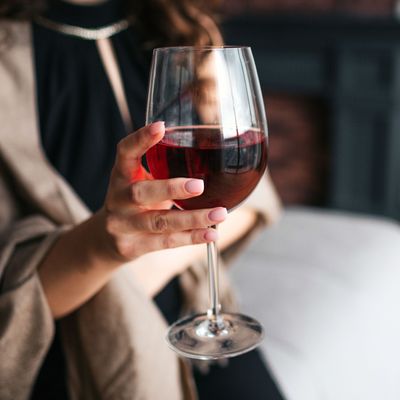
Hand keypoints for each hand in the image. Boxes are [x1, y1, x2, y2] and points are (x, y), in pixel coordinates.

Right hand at [97, 121, 227, 261]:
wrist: (107, 239)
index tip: (161, 127)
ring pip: (159, 221)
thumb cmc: (135, 203)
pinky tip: (211, 233)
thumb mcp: (140, 182)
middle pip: (141, 193)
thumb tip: (213, 157)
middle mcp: (118, 198)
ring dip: (192, 219)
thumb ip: (163, 171)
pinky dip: (190, 238)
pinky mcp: (131, 247)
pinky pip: (165, 242)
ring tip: (219, 214)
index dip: (141, 139)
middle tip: (199, 185)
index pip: (125, 152)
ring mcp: (122, 225)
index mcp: (121, 175)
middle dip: (171, 189)